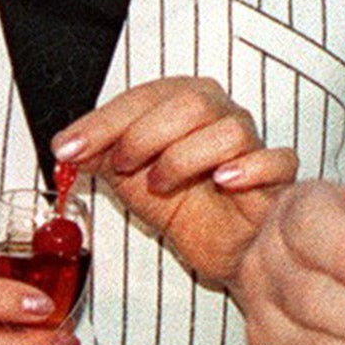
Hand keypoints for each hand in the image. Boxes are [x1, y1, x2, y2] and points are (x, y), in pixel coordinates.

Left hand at [54, 77, 296, 286]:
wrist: (224, 249)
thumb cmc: (185, 205)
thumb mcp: (130, 178)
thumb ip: (101, 155)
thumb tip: (66, 146)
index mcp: (188, 103)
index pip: (146, 95)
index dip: (104, 121)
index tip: (70, 148)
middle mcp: (223, 115)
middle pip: (192, 102)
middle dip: (146, 135)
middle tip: (124, 165)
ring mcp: (253, 145)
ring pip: (229, 130)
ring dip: (186, 158)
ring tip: (162, 185)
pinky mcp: (278, 178)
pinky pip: (277, 160)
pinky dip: (249, 168)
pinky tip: (223, 182)